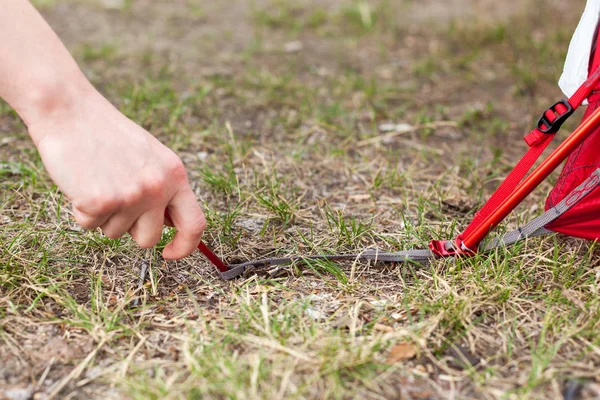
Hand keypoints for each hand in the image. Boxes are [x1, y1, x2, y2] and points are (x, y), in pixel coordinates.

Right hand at [28, 87, 205, 258]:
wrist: (70, 111)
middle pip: (149, 238)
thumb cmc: (108, 136)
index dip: (185, 246)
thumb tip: (174, 226)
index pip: (195, 223)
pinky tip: (81, 182)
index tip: (171, 253)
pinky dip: (80, 210)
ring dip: (103, 216)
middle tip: (115, 200)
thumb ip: (165, 189)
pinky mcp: (100, 201)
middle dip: (131, 230)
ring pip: (115, 234)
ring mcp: (130, 195)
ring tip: (97, 181)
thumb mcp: (151, 158)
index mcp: (175, 175)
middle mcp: (158, 187)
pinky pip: (89, 226)